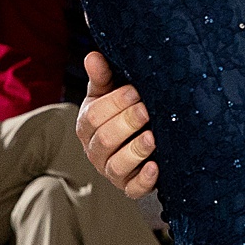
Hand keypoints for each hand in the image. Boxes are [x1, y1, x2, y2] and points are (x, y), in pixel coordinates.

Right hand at [75, 52, 158, 197]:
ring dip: (136, 151)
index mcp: (87, 125)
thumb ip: (102, 76)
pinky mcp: (130, 187)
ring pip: (117, 166)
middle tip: (147, 110)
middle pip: (105, 140)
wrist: (139, 134)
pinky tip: (156, 167)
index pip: (94, 116)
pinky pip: (134, 189)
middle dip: (127, 123)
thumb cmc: (121, 108)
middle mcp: (95, 151)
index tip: (135, 91)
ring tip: (153, 137)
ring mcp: (112, 171)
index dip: (114, 103)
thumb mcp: (109, 91)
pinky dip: (144, 180)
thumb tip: (93, 56)